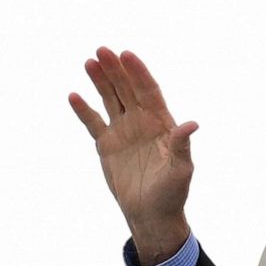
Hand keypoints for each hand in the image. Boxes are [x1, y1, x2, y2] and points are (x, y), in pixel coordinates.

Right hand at [69, 47, 197, 265]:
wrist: (151, 215)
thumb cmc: (172, 194)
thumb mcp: (181, 170)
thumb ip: (182, 146)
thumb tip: (192, 124)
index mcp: (161, 124)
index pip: (149, 91)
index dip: (139, 73)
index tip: (127, 55)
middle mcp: (142, 123)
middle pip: (127, 90)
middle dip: (116, 70)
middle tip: (102, 50)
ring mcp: (123, 132)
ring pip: (110, 100)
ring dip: (100, 81)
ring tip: (89, 62)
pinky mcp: (107, 146)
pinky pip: (93, 123)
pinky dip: (83, 110)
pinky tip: (73, 96)